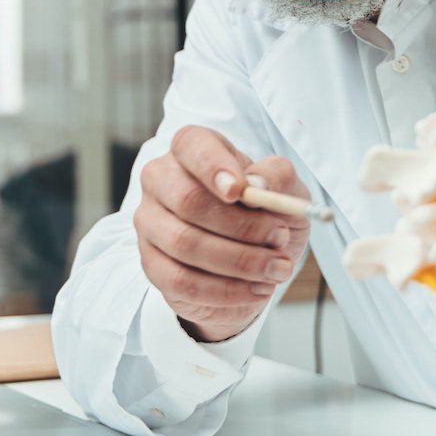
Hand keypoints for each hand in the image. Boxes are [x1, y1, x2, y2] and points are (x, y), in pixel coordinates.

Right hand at [135, 126, 309, 342]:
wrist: (251, 263)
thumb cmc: (265, 215)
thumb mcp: (286, 193)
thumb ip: (277, 179)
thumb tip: (257, 185)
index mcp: (192, 149)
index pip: (192, 145)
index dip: (214, 166)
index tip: (240, 191)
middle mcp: (161, 179)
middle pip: (188, 200)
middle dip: (241, 226)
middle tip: (279, 238)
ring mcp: (149, 222)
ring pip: (185, 243)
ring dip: (239, 261)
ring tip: (277, 269)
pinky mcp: (151, 263)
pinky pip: (181, 280)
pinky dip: (225, 290)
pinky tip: (256, 289)